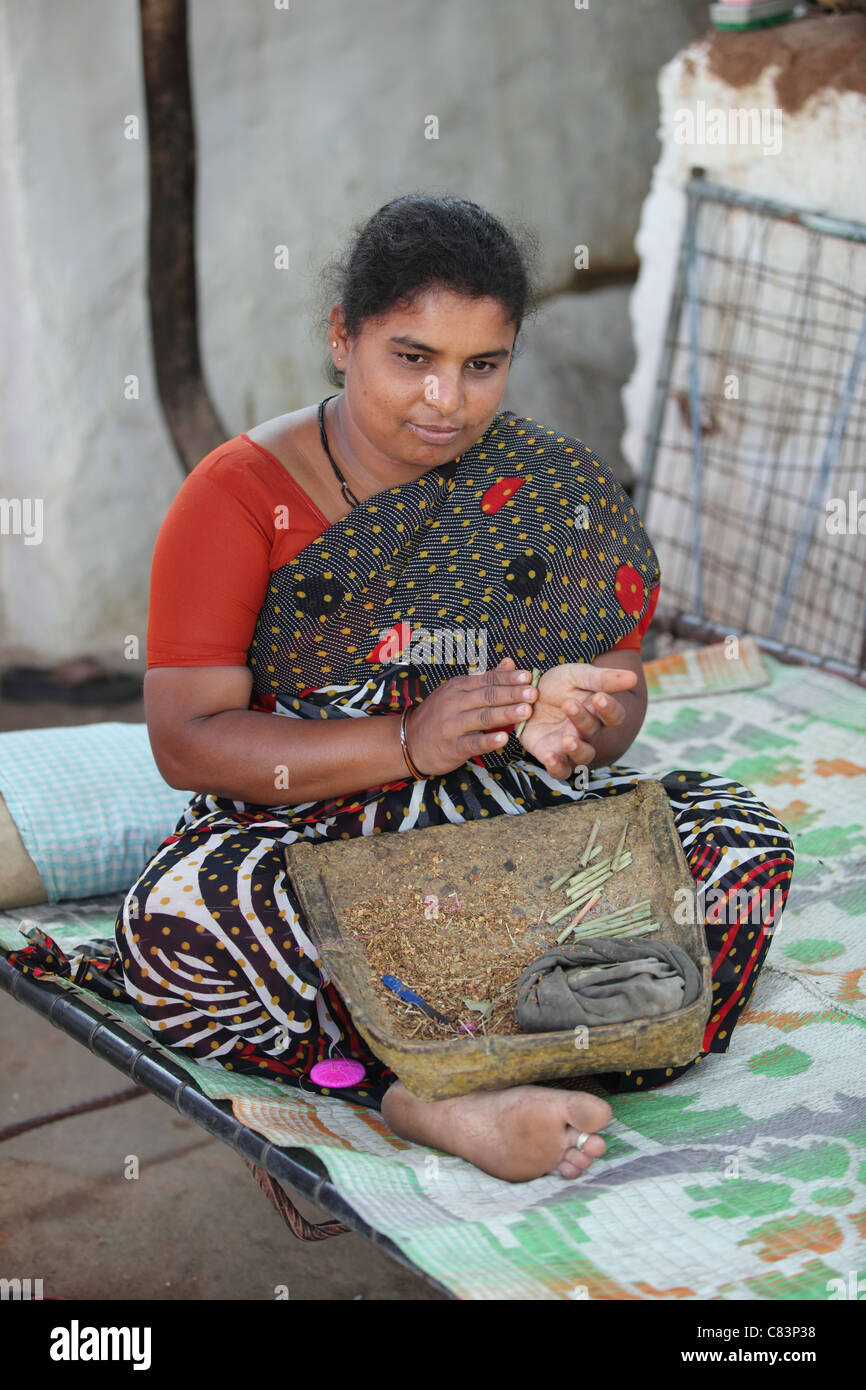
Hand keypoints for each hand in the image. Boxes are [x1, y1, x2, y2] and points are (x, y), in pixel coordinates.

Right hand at [402, 657, 539, 775]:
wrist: (409, 742)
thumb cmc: (440, 716)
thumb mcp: (458, 692)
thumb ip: (486, 679)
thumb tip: (510, 662)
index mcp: (458, 687)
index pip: (488, 680)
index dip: (509, 678)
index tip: (528, 676)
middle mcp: (454, 703)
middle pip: (487, 696)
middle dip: (512, 694)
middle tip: (534, 693)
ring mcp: (452, 725)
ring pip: (482, 717)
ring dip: (505, 714)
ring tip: (526, 712)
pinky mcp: (451, 747)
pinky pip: (472, 743)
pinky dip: (488, 742)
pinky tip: (504, 739)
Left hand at [518, 662, 637, 778]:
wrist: (527, 698)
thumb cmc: (559, 686)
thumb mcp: (578, 675)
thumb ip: (603, 678)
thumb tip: (634, 677)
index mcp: (598, 712)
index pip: (614, 716)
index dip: (609, 709)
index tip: (600, 697)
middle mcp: (588, 732)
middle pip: (593, 733)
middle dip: (583, 720)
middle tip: (569, 705)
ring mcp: (571, 746)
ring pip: (583, 756)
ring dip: (577, 749)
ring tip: (568, 740)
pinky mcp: (551, 755)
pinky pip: (560, 770)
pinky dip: (557, 767)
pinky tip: (550, 758)